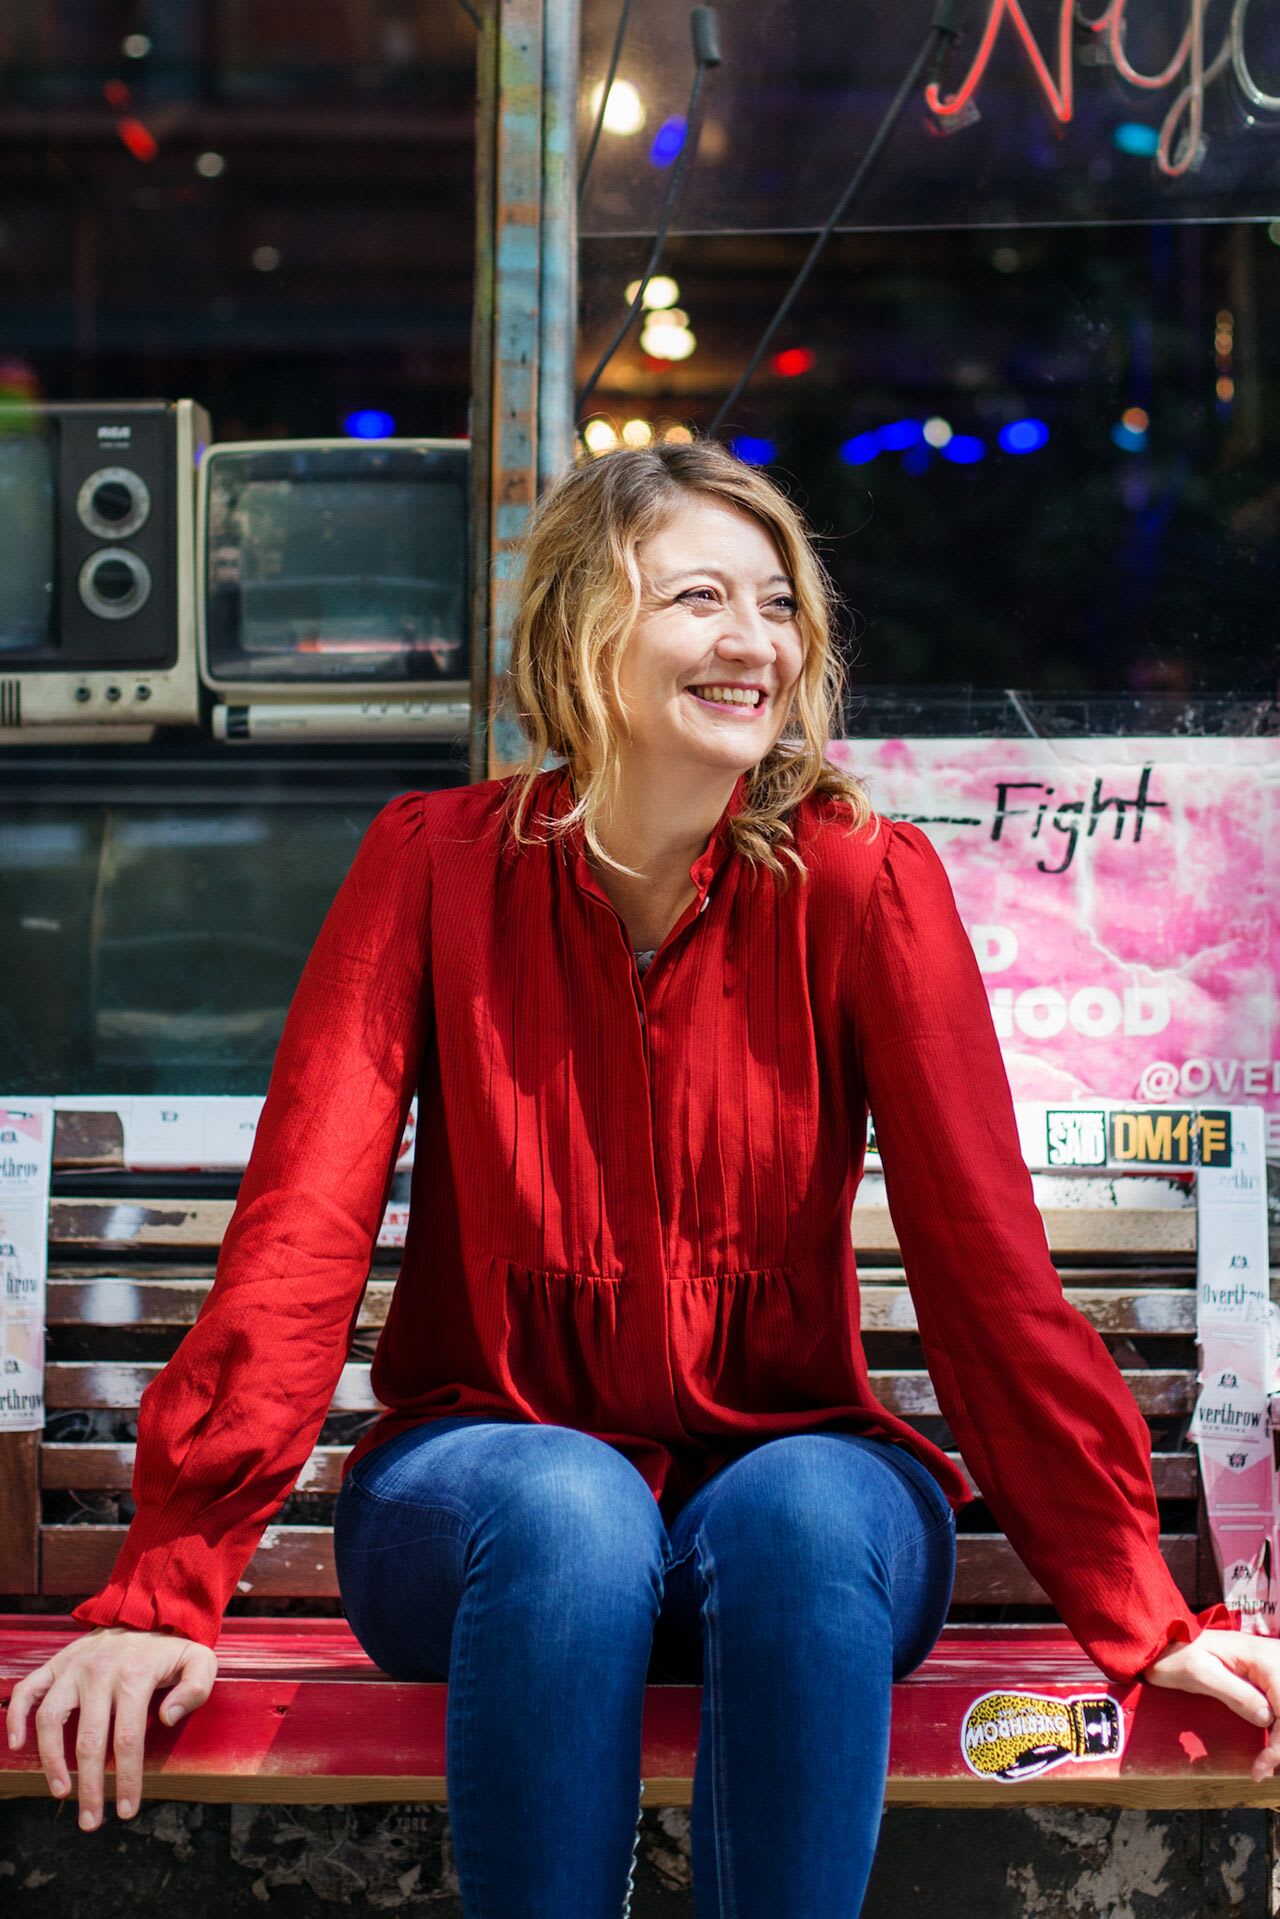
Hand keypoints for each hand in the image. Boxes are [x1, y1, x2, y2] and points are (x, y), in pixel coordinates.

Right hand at [5, 1626, 216, 1827]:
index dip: (127, 1779)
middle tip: (91, 1821)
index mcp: (135, 1675)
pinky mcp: (56, 1663)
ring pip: (50, 1718)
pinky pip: (28, 1690)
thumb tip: (168, 1719)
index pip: (128, 1739)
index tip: (127, 1810)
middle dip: (90, 1787)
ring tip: (60, 1791)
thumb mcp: (200, 1659)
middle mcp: (99, 1672)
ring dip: (50, 1760)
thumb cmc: (172, 1645)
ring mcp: (73, 1667)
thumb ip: (196, 1688)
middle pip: (89, 1740)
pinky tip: (18, 1745)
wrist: (147, 1608)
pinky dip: (17, 1716)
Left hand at [1142, 1628, 1279, 1780]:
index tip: (1260, 1768)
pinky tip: (1269, 1745)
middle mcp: (1276, 1660)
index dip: (1279, 1744)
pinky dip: (1277, 1727)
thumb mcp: (1200, 1673)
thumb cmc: (1179, 1653)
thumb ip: (1235, 1694)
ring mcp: (1274, 1667)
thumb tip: (1267, 1718)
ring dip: (1279, 1737)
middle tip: (1262, 1769)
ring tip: (1264, 1763)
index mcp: (1263, 1659)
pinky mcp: (1269, 1675)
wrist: (1169, 1640)